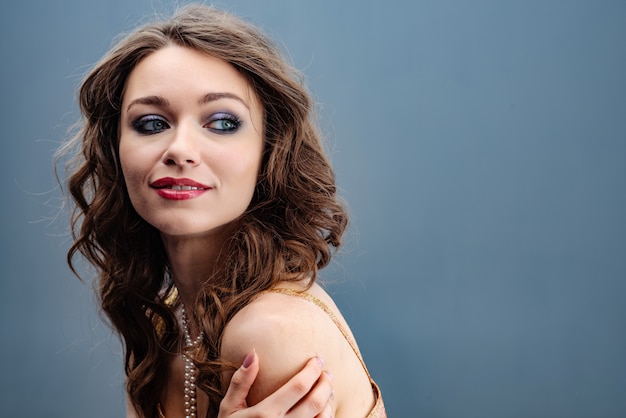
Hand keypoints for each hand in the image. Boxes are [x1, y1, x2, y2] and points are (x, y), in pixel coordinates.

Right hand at [218, 349, 333, 417]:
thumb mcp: (229, 408)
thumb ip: (241, 381)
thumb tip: (253, 353)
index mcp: (265, 414)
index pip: (298, 387)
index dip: (312, 370)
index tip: (317, 359)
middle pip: (315, 402)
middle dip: (326, 383)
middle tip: (326, 372)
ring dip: (329, 401)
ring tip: (328, 389)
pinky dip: (326, 417)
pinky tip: (323, 410)